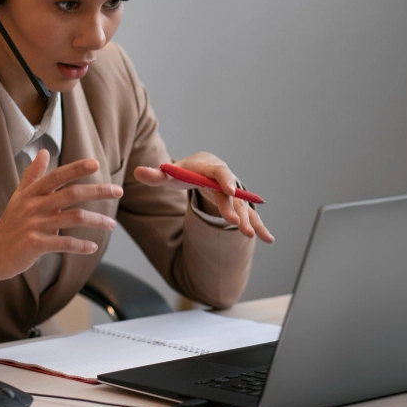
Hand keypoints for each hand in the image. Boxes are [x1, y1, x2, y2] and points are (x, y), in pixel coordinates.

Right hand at [0, 149, 121, 293]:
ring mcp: (34, 225)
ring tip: (112, 225)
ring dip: (97, 220)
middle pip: (72, 194)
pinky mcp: (35, 245)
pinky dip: (81, 246)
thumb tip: (43, 151)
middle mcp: (34, 206)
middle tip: (118, 191)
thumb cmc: (9, 225)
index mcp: (32, 193)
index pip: (58, 176)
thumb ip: (33, 175)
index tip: (96, 163)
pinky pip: (65, 244)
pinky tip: (93, 247)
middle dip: (98, 191)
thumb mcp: (19, 197)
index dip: (77, 168)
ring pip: (74, 218)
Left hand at [135, 152, 273, 242]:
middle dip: (235, 210)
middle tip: (236, 224)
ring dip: (248, 221)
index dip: (225, 180)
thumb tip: (137, 172)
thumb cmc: (184, 170)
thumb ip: (155, 175)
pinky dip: (258, 226)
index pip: (219, 172)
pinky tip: (269, 239)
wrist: (202, 167)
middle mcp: (225, 180)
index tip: (229, 190)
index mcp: (210, 168)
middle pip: (231, 195)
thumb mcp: (169, 173)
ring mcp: (233, 193)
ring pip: (242, 208)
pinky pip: (249, 216)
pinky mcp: (237, 205)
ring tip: (252, 236)